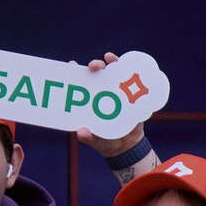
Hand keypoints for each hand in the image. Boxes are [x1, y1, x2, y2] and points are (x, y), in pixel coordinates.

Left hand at [74, 53, 153, 169]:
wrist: (127, 147)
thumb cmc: (106, 142)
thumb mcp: (96, 141)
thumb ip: (88, 138)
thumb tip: (81, 132)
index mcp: (90, 101)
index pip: (81, 83)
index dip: (76, 71)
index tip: (72, 64)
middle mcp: (103, 92)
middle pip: (98, 74)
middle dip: (95, 65)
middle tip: (93, 67)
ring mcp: (118, 92)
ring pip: (115, 72)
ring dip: (113, 63)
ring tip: (110, 59)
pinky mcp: (132, 95)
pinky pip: (133, 80)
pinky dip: (131, 71)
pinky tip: (128, 65)